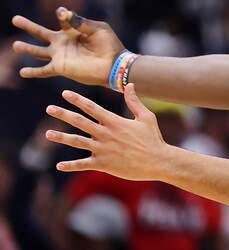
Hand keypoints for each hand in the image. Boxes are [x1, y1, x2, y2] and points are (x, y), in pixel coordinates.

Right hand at [11, 7, 126, 85]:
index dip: (63, 15)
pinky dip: (33, 72)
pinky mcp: (61, 68)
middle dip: (28, 26)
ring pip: (38, 50)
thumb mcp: (97, 29)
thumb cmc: (109, 45)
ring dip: (26, 48)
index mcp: (72, 31)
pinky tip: (22, 72)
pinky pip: (44, 70)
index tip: (61, 13)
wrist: (114, 65)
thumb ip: (80, 22)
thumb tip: (62, 12)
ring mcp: (60, 55)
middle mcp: (63, 42)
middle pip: (40, 33)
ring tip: (16, 45)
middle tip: (15, 19)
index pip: (63, 19)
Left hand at [43, 85, 169, 180]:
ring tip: (48, 133)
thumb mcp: (146, 117)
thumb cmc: (153, 139)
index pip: (92, 108)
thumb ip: (134, 101)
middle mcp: (106, 134)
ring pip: (77, 142)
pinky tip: (59, 166)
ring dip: (61, 137)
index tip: (65, 93)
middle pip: (80, 122)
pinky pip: (83, 164)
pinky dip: (71, 165)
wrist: (159, 161)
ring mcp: (104, 150)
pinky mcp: (104, 164)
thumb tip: (129, 84)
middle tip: (49, 108)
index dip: (77, 100)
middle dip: (63, 114)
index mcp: (115, 122)